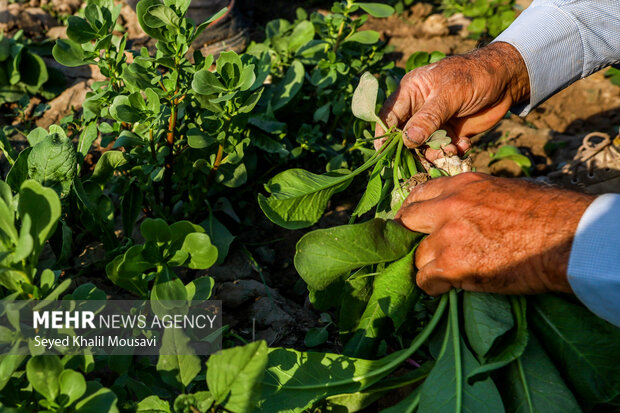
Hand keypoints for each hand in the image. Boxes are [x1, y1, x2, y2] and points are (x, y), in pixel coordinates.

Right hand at [375, 42, 529, 159]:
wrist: (507, 79)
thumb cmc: (474, 76)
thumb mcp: (449, 94)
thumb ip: (428, 118)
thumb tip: (407, 140)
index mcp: (411, 93)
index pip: (388, 117)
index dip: (384, 135)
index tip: (384, 153)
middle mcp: (418, 109)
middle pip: (403, 137)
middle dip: (412, 151)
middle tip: (422, 160)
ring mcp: (434, 123)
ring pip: (423, 148)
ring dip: (435, 153)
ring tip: (451, 148)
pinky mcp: (450, 134)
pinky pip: (442, 150)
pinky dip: (451, 152)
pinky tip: (463, 145)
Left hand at [395, 173, 594, 295]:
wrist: (566, 239)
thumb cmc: (546, 215)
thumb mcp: (502, 189)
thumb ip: (472, 198)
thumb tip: (460, 210)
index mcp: (462, 185)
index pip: (419, 193)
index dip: (413, 212)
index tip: (413, 224)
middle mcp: (448, 207)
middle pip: (406, 222)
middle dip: (409, 237)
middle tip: (420, 250)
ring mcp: (447, 236)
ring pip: (418, 256)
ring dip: (431, 266)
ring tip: (450, 272)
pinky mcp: (452, 265)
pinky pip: (426, 280)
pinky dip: (434, 287)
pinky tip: (449, 287)